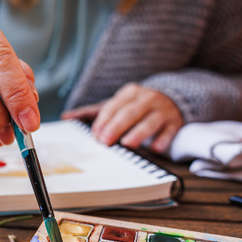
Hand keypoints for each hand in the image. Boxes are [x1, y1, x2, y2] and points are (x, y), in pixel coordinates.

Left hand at [61, 83, 182, 152]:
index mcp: (130, 92)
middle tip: (105, 140)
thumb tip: (66, 117)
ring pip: (150, 121)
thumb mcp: (115, 105)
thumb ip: (91, 112)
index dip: (104, 120)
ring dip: (139, 133)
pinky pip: (170, 131)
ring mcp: (162, 110)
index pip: (114, 106)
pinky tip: (156, 148)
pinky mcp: (175, 122)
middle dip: (117, 126)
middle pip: (130, 112)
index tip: (96, 134)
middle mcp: (147, 98)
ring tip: (128, 143)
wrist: (172, 99)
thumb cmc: (136, 105)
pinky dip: (163, 139)